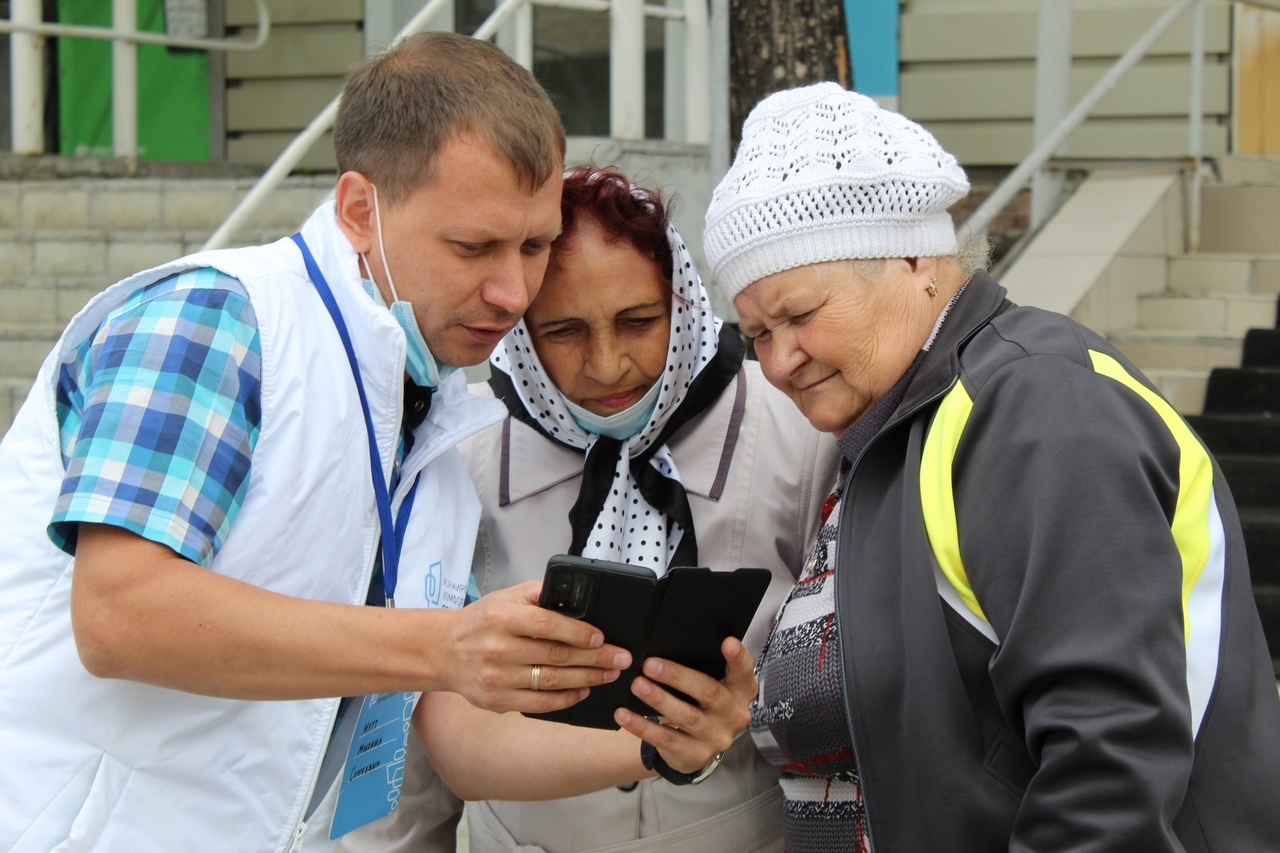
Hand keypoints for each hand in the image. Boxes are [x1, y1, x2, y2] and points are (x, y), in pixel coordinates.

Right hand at [442, 581, 632, 714]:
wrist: (444, 652)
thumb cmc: (482, 621)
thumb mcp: (504, 597)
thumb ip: (536, 593)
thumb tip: (569, 592)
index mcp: (500, 617)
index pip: (546, 625)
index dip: (578, 633)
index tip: (601, 637)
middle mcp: (497, 648)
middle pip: (555, 655)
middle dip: (595, 658)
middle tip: (620, 658)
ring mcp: (496, 678)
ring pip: (551, 681)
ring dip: (586, 679)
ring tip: (608, 674)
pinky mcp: (497, 701)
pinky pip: (539, 704)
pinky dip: (565, 699)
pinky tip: (583, 691)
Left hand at [614, 637, 755, 773]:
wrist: (698, 747)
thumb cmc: (703, 704)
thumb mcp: (712, 686)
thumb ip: (703, 668)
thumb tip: (666, 644)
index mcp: (740, 691)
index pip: (744, 671)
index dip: (738, 657)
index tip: (728, 641)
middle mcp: (733, 714)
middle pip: (709, 691)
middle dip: (678, 676)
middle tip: (650, 664)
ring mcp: (715, 737)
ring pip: (686, 717)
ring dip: (659, 699)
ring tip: (637, 685)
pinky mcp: (695, 754)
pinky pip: (665, 739)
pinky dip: (642, 726)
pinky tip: (624, 715)